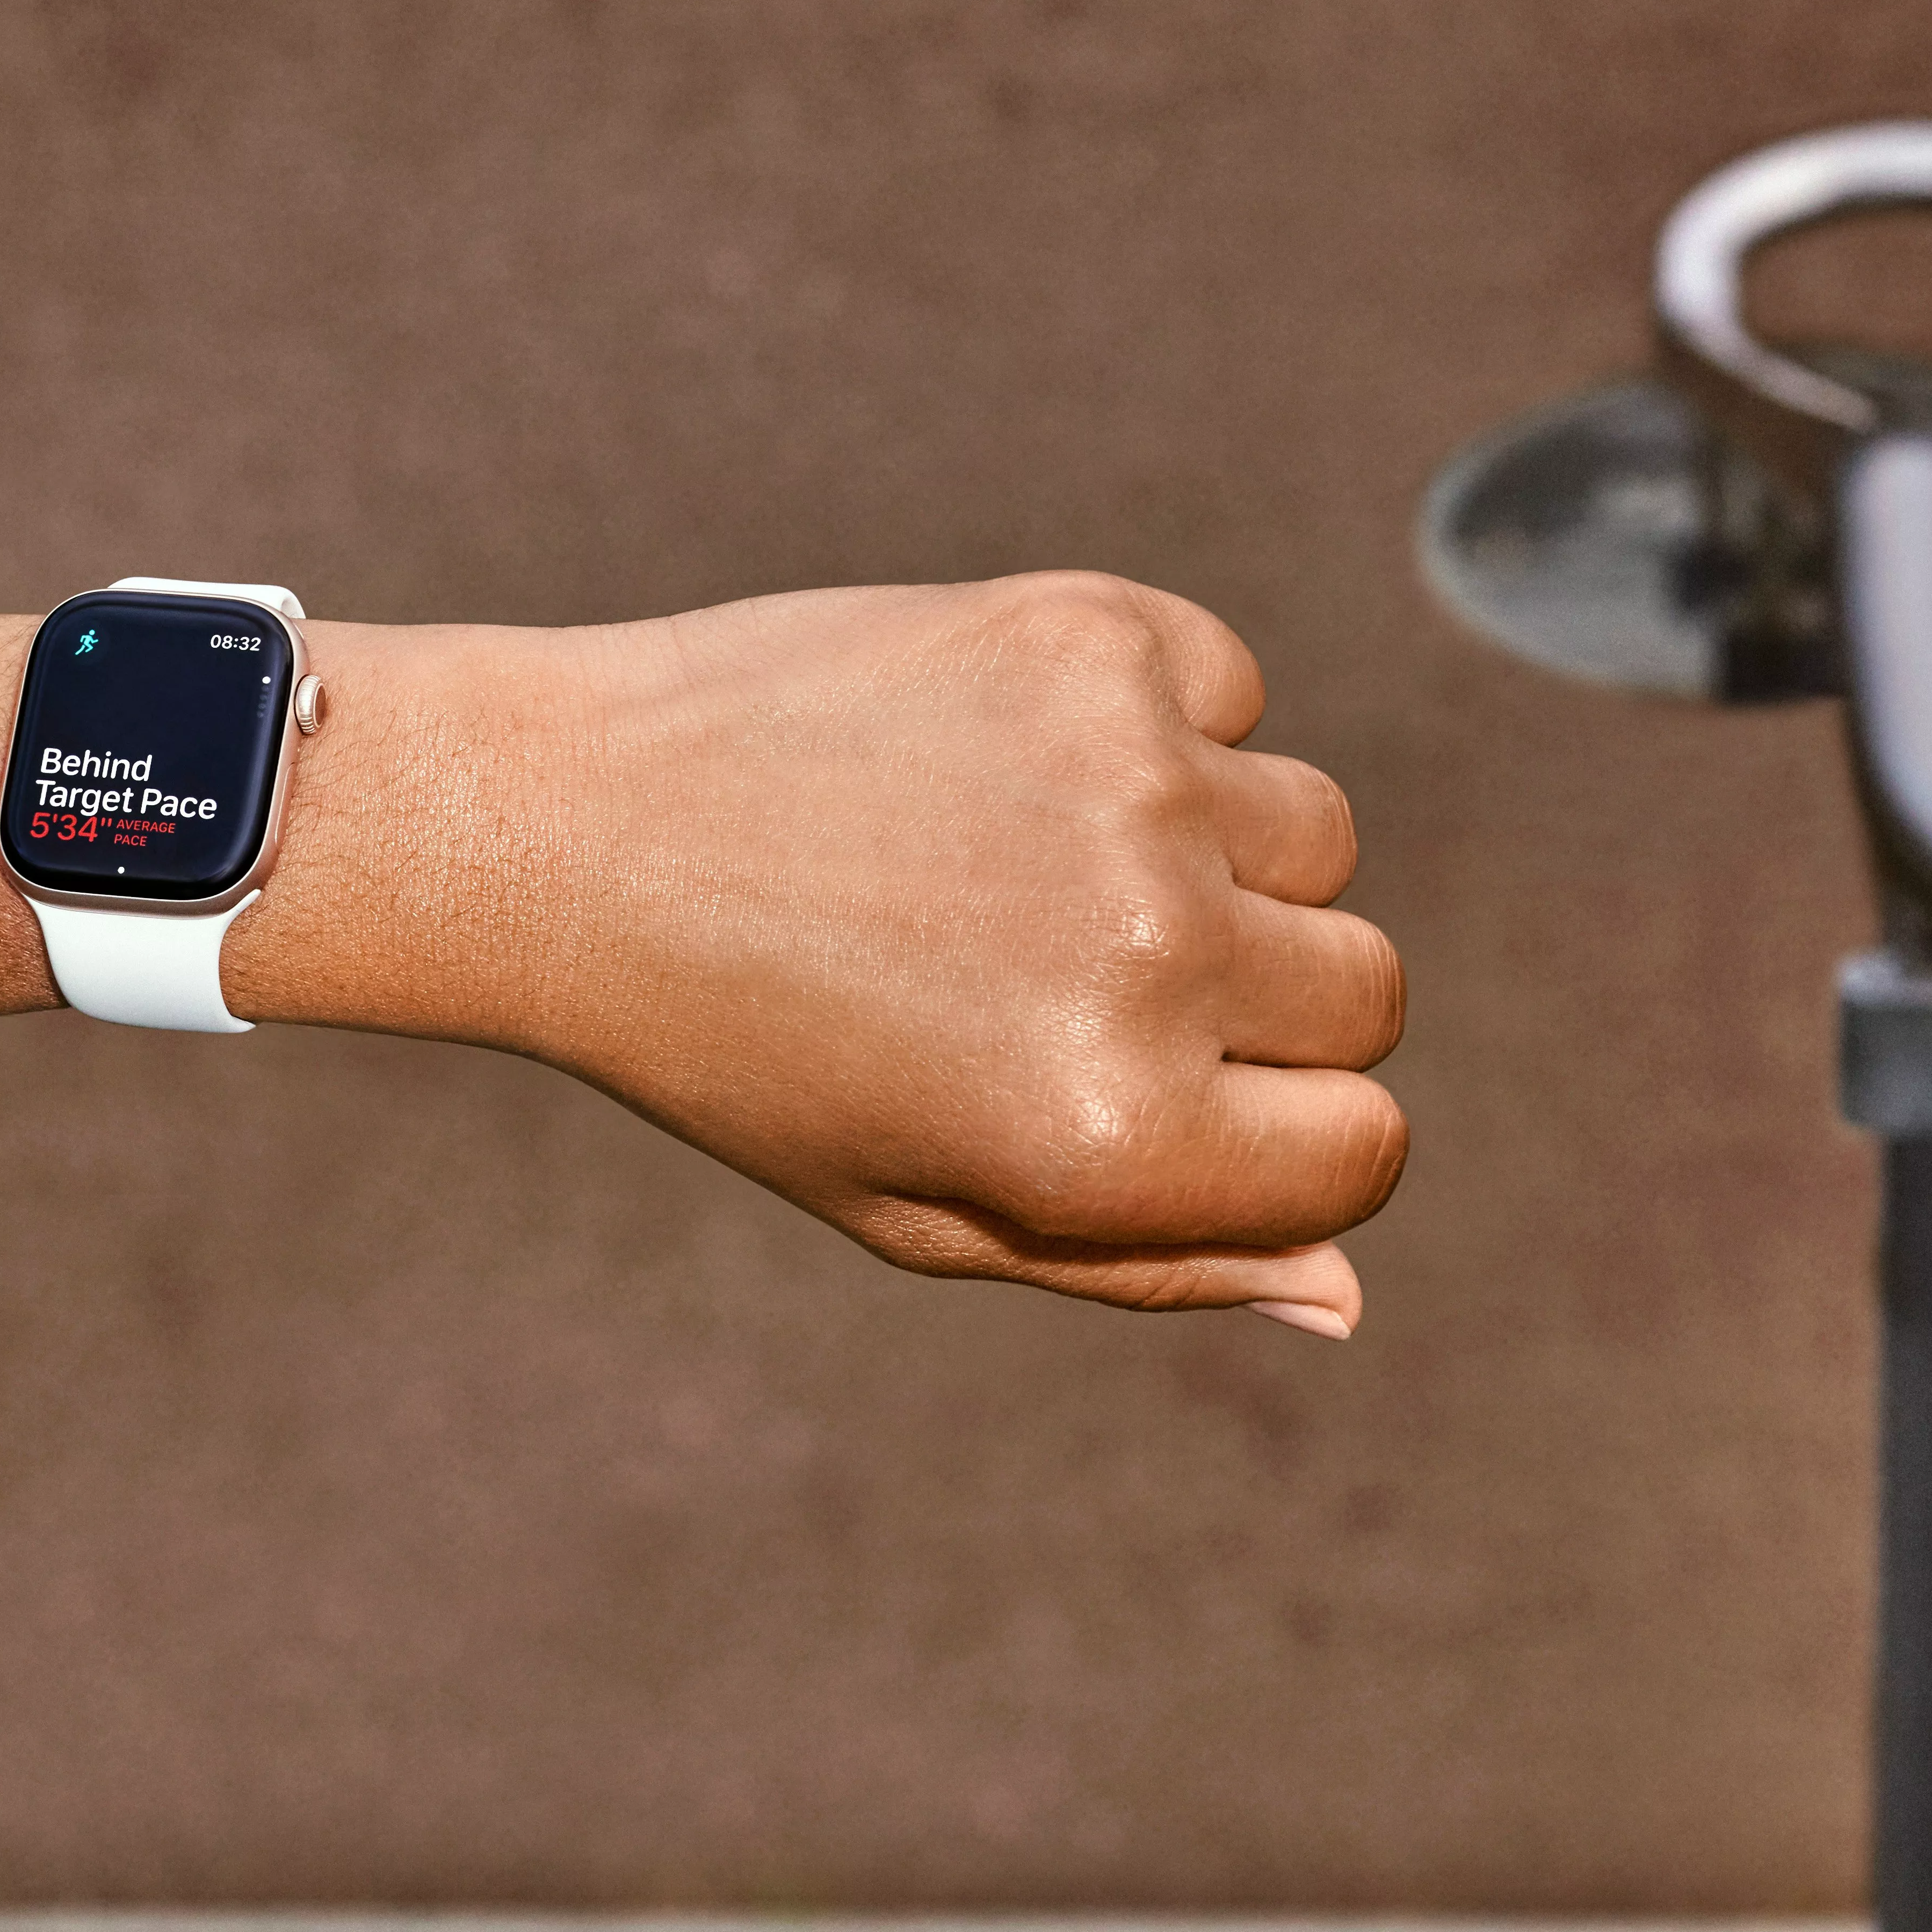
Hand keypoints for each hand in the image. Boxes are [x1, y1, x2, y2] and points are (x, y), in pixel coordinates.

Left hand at [261, 575, 1405, 1328]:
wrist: (568, 830)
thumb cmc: (741, 1048)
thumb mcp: (921, 1210)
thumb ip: (1146, 1262)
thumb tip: (1345, 1295)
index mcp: (1116, 1133)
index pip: (1363, 1150)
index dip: (1269, 1134)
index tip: (1150, 1090)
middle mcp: (1150, 955)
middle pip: (1362, 992)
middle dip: (1250, 1003)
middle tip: (1043, 973)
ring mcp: (1134, 779)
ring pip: (1315, 839)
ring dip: (1209, 855)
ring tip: (1003, 861)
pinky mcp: (1096, 636)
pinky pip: (1230, 691)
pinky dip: (1152, 722)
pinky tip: (986, 755)